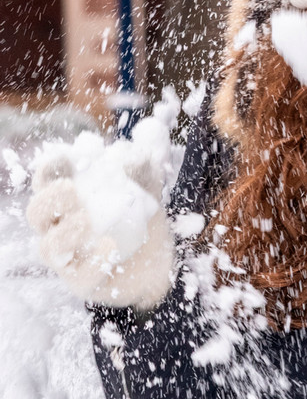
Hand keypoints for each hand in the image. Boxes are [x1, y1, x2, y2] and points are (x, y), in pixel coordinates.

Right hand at [26, 153, 175, 309]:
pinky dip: (93, 262)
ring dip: (65, 232)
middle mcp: (60, 227)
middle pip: (37, 213)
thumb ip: (147, 161)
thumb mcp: (149, 186)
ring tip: (86, 220)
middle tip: (72, 190)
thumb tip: (148, 132)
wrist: (160, 263)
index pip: (47, 181)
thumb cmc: (142, 218)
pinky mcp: (83, 282)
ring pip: (49, 247)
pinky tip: (111, 247)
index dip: (49, 168)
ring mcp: (69, 258)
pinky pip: (80, 276)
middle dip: (49, 199)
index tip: (64, 156)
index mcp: (69, 199)